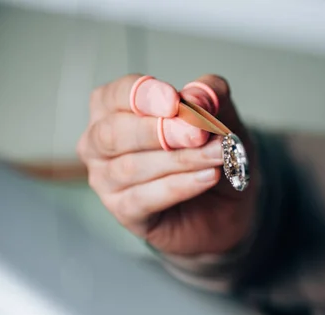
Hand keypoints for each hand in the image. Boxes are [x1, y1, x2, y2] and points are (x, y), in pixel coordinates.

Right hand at [77, 74, 258, 255]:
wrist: (226, 204)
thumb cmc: (210, 152)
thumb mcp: (220, 116)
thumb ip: (210, 97)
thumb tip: (194, 95)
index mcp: (113, 107)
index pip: (118, 94)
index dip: (146, 96)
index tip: (175, 100)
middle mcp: (99, 142)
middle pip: (115, 132)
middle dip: (161, 131)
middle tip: (199, 134)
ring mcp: (105, 179)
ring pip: (132, 167)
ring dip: (181, 160)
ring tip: (218, 155)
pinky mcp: (123, 210)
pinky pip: (145, 198)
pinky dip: (180, 186)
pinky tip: (208, 177)